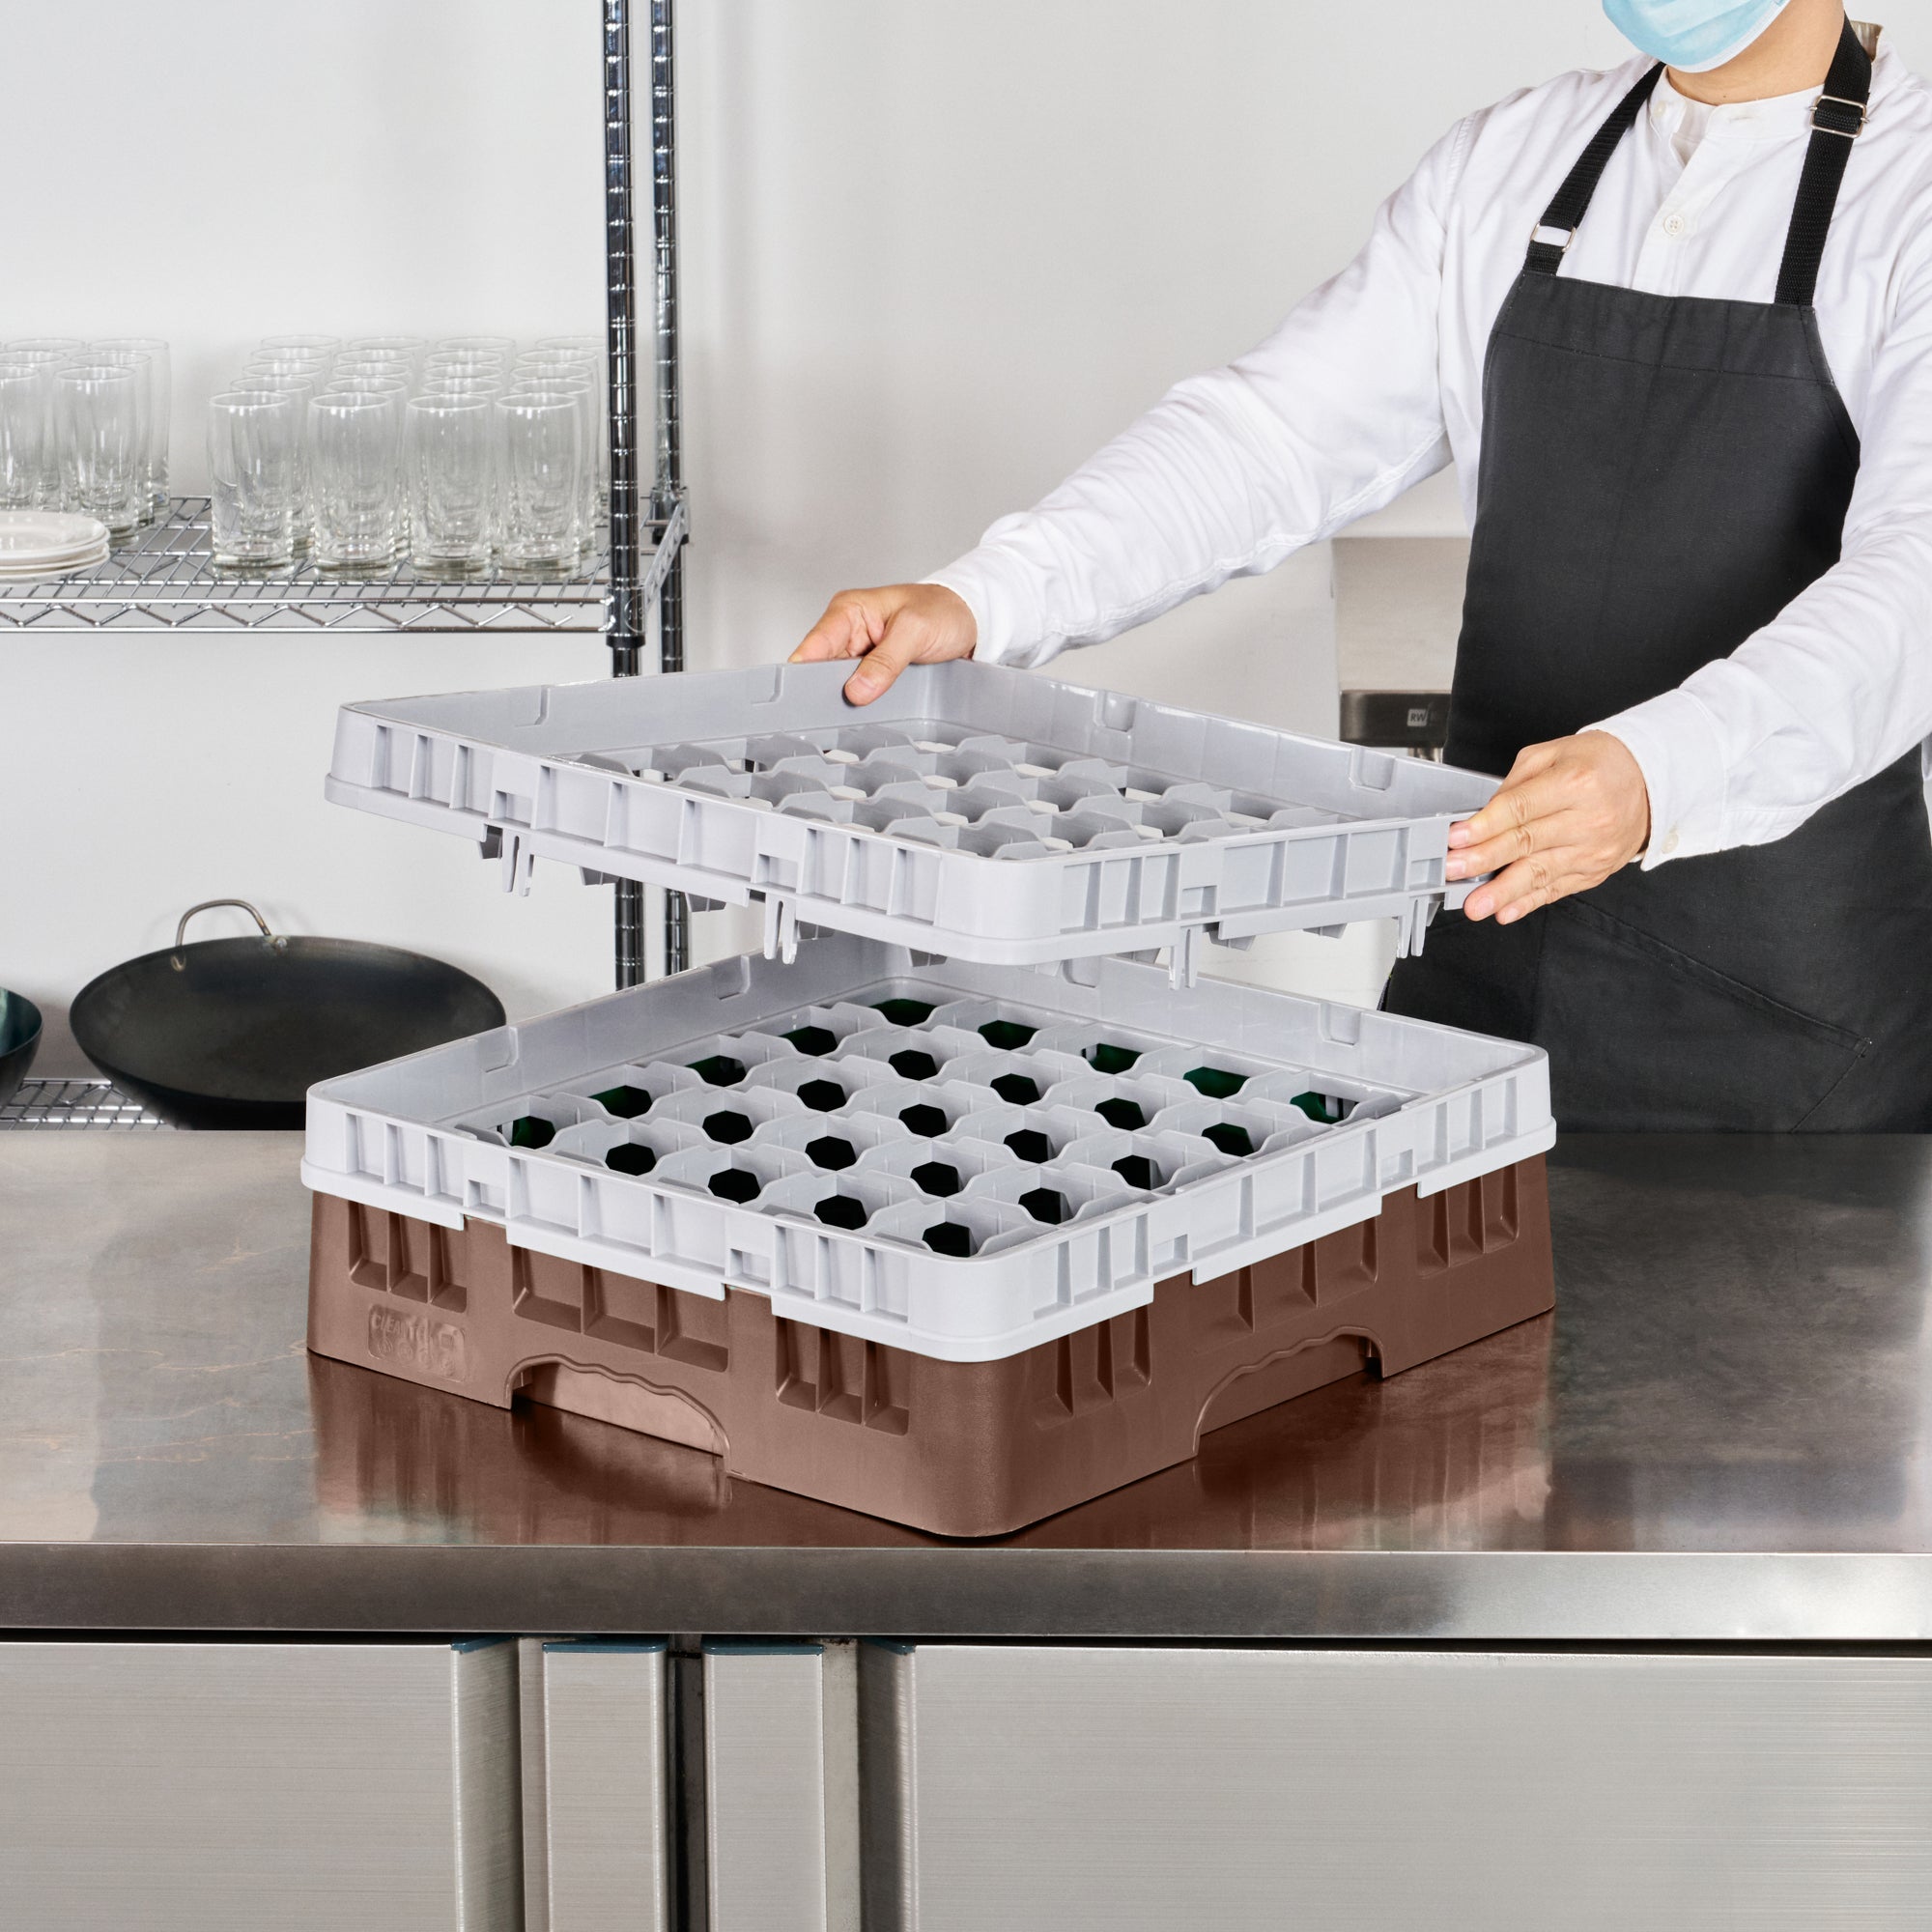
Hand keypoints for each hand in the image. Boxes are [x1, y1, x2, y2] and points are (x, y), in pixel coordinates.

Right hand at [790, 583, 977, 703]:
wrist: (970, 618)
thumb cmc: (943, 611)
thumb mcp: (916, 631)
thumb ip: (885, 661)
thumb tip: (856, 690)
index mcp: (849, 611)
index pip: (813, 646)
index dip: (804, 675)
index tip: (804, 701)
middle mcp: (848, 632)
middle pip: (820, 670)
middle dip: (826, 692)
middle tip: (835, 715)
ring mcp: (859, 654)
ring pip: (838, 685)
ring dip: (845, 701)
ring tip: (852, 718)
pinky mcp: (872, 671)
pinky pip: (858, 691)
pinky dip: (861, 703)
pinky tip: (866, 715)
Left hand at [1447, 731, 1650, 923]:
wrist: (1652, 781)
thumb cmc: (1601, 763)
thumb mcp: (1555, 754)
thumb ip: (1516, 783)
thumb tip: (1483, 816)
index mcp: (1575, 783)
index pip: (1520, 809)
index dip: (1485, 826)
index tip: (1457, 838)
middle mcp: (1588, 819)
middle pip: (1526, 842)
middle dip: (1484, 860)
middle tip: (1453, 871)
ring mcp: (1593, 849)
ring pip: (1540, 873)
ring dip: (1503, 891)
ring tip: (1475, 904)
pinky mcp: (1595, 871)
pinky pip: (1557, 890)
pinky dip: (1530, 902)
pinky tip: (1507, 911)